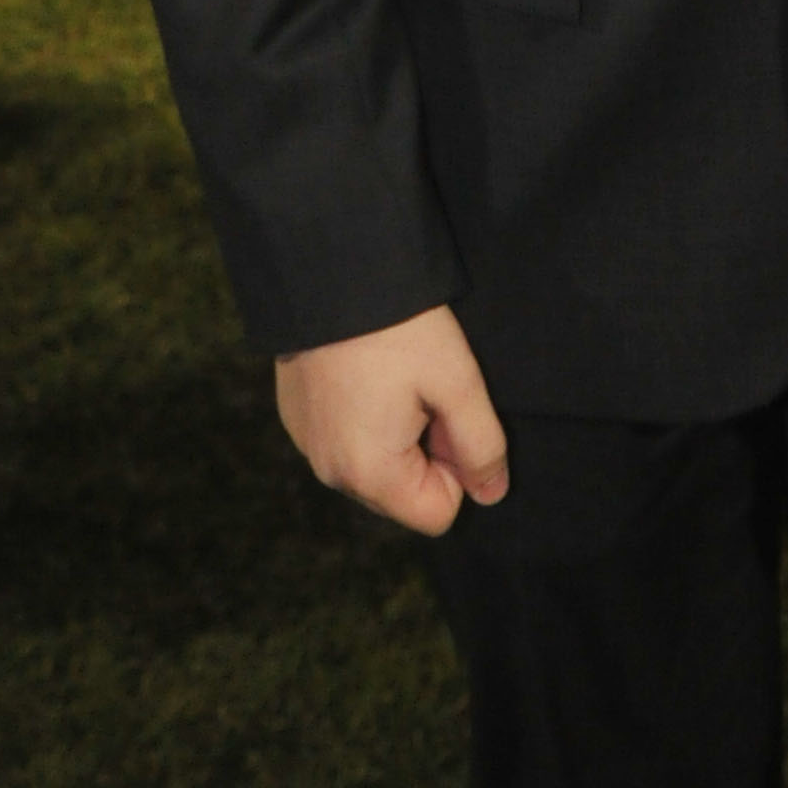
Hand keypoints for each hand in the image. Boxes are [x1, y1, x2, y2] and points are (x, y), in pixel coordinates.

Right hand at [275, 304, 510, 534]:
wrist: (329, 273)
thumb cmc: (400, 329)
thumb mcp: (458, 382)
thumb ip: (482, 445)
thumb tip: (491, 494)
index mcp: (370, 474)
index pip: (437, 514)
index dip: (457, 467)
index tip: (447, 413)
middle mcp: (330, 473)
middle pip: (403, 493)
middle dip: (424, 451)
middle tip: (421, 388)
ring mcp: (308, 447)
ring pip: (375, 466)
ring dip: (395, 434)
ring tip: (393, 377)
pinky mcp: (297, 420)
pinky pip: (345, 441)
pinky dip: (363, 417)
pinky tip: (366, 372)